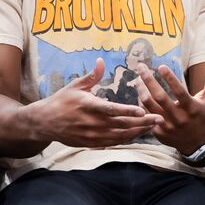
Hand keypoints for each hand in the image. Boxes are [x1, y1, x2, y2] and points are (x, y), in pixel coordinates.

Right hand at [31, 58, 163, 147]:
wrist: (44, 123)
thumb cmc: (61, 101)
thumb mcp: (75, 86)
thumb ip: (92, 76)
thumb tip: (101, 61)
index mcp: (88, 106)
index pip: (111, 110)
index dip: (128, 111)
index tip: (143, 111)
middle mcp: (92, 123)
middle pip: (121, 124)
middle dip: (142, 123)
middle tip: (160, 118)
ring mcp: (92, 136)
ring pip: (120, 136)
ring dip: (138, 132)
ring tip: (154, 126)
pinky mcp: (91, 144)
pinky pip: (113, 143)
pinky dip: (127, 139)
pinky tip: (139, 134)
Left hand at [135, 63, 204, 155]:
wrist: (195, 143)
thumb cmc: (201, 116)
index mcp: (191, 108)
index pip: (179, 92)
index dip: (170, 79)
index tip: (161, 66)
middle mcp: (178, 118)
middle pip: (160, 97)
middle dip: (149, 80)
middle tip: (142, 67)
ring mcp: (166, 126)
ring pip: (149, 105)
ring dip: (141, 90)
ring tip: (138, 78)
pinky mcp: (157, 132)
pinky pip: (146, 114)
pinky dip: (141, 102)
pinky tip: (140, 92)